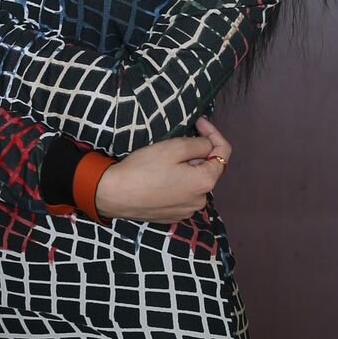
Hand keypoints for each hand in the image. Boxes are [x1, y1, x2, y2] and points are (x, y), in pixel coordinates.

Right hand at [94, 115, 232, 223]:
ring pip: (194, 183)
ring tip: (166, 160)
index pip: (223, 153)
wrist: (113, 194)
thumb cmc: (143, 168)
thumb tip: (208, 145)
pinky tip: (159, 177)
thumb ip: (199, 144)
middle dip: (197, 153)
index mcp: (205, 182)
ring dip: (187, 169)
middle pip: (208, 169)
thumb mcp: (174, 147)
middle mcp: (201, 200)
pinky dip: (177, 183)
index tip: (198, 122)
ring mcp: (186, 211)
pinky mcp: (172, 216)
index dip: (214, 133)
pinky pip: (182, 195)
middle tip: (176, 141)